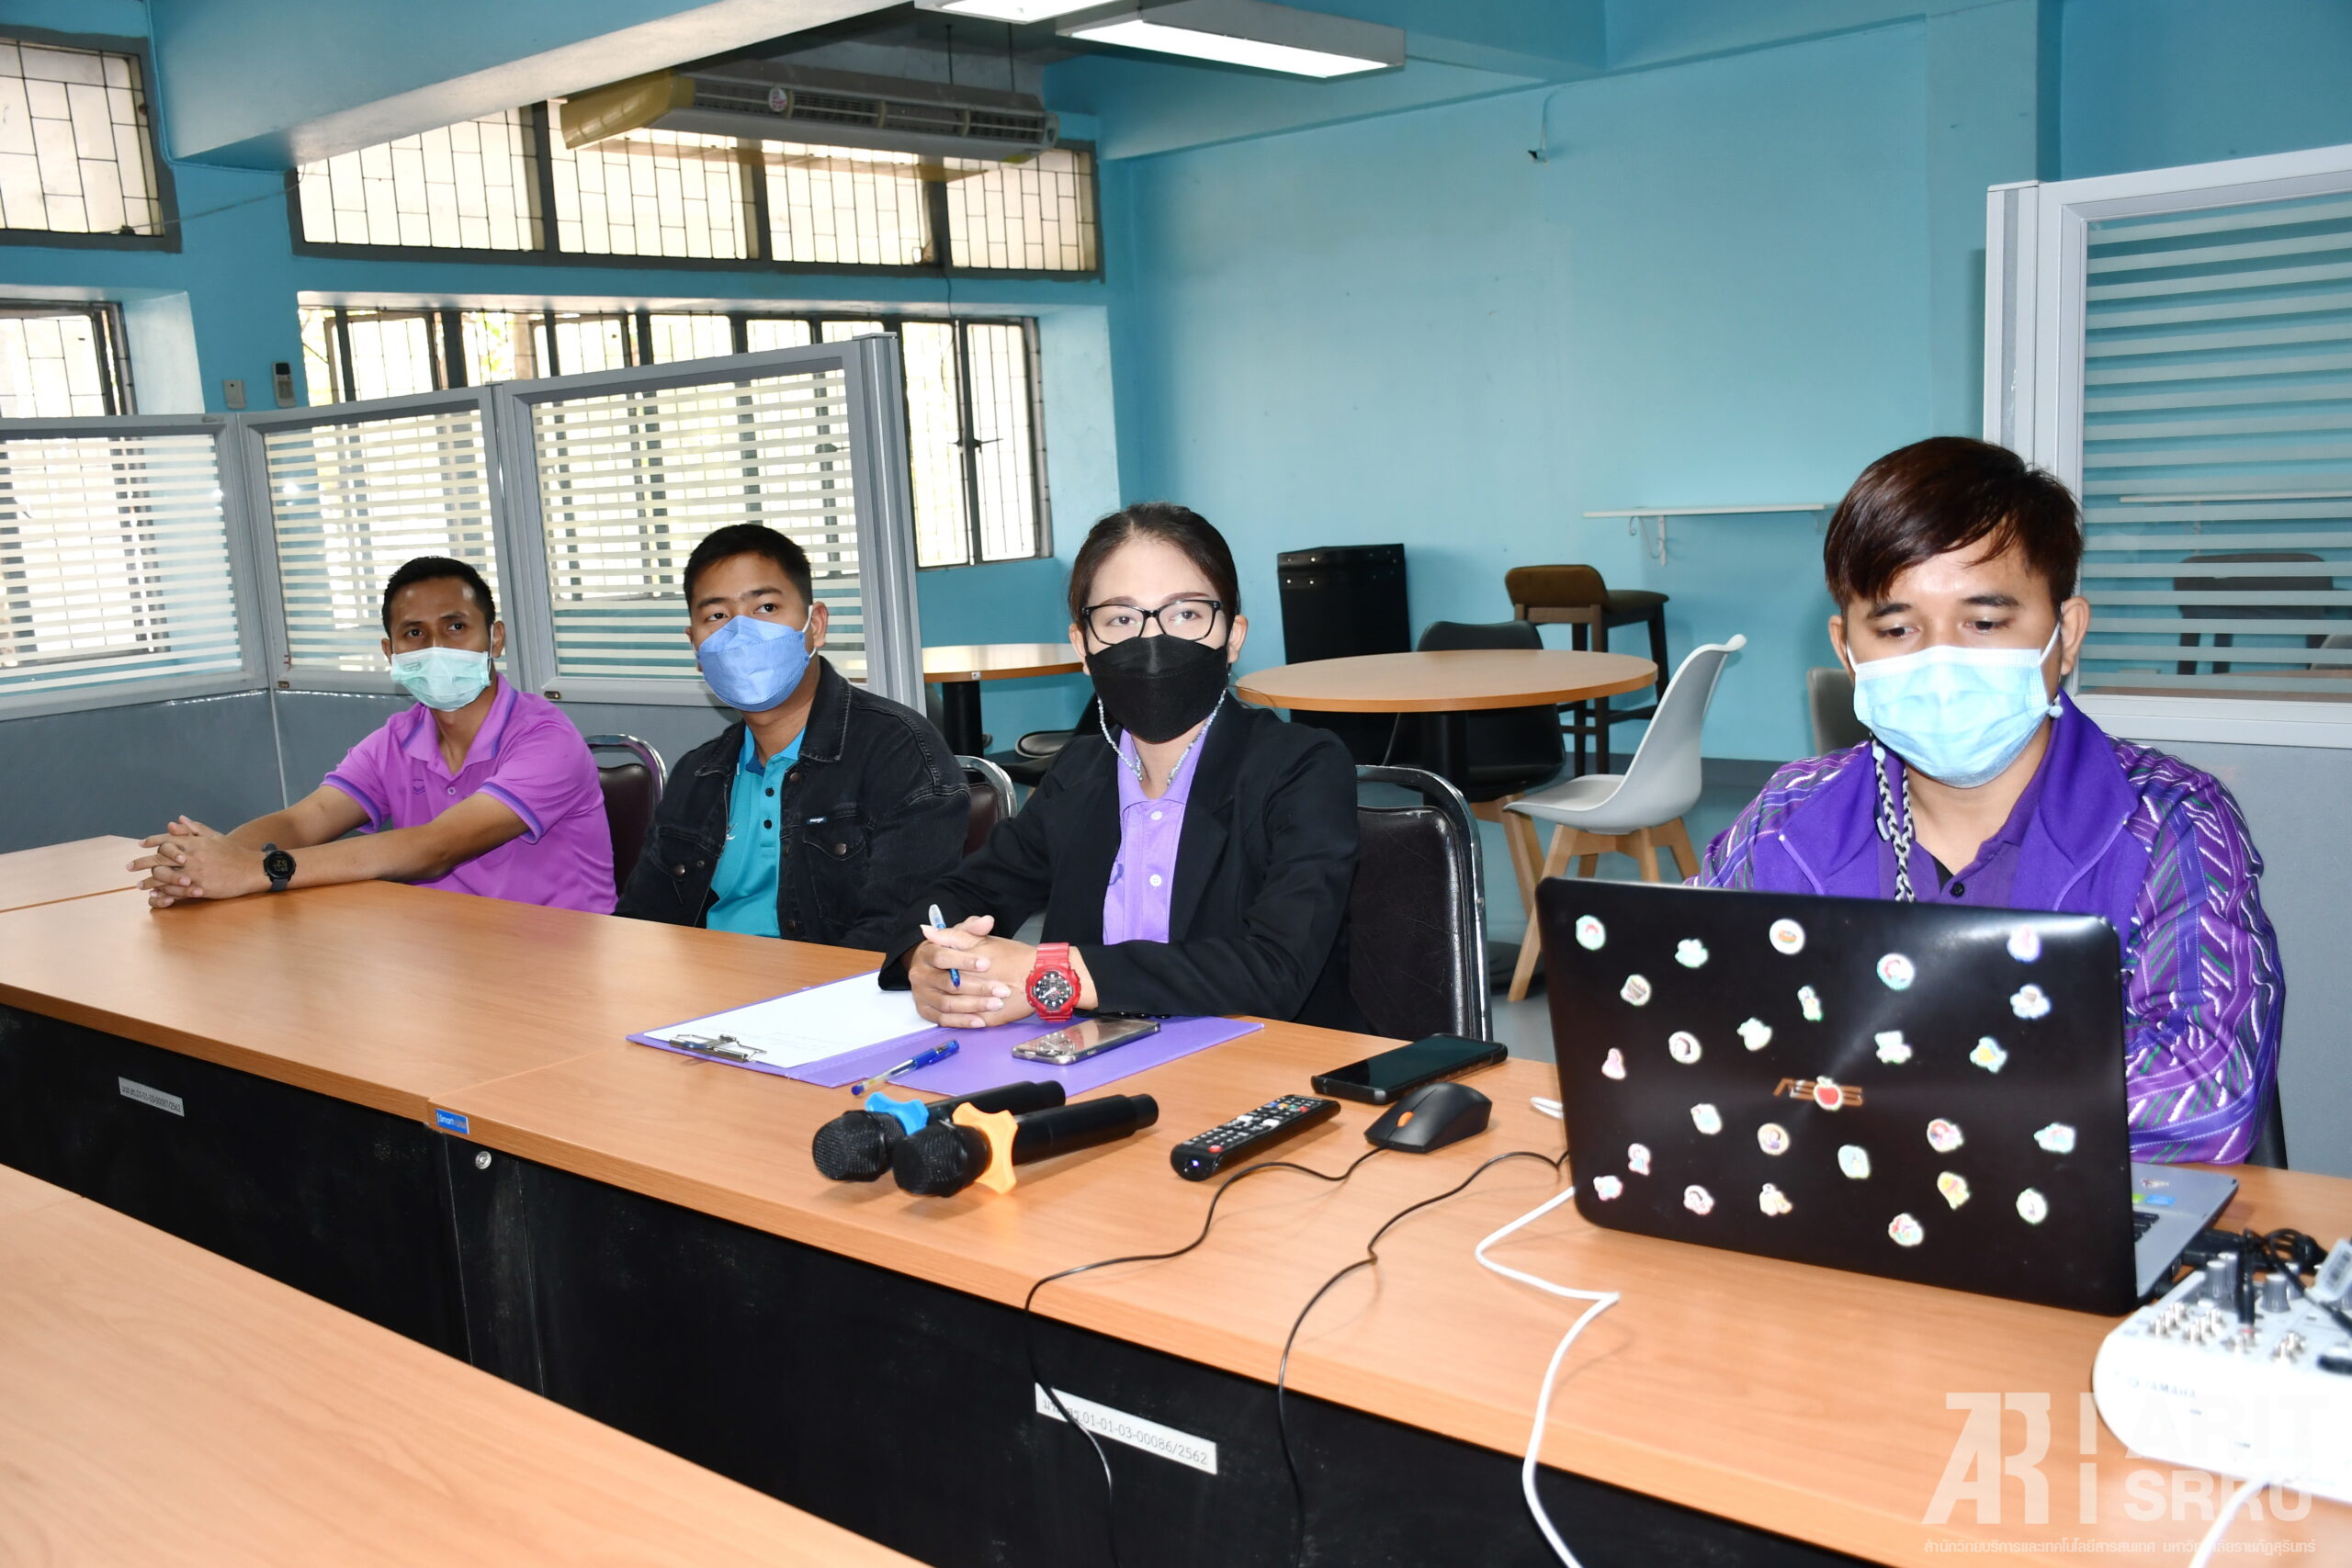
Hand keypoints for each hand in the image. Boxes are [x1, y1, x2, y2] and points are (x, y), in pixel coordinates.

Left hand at [131, 821, 265, 906]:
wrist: (252, 869)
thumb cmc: (234, 852)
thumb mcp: (215, 837)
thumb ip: (195, 829)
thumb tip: (178, 820)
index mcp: (195, 843)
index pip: (168, 839)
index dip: (152, 841)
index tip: (141, 844)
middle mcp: (193, 857)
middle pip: (160, 859)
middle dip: (141, 863)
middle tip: (128, 867)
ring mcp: (196, 873)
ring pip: (165, 877)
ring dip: (149, 882)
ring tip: (139, 885)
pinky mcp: (201, 888)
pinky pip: (177, 891)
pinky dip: (164, 893)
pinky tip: (156, 895)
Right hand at [908, 914, 1039, 1028]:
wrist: (935, 968)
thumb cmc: (952, 951)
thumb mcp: (962, 936)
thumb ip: (974, 928)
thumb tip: (987, 921)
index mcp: (926, 953)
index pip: (942, 957)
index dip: (964, 960)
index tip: (987, 963)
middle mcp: (919, 974)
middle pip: (947, 984)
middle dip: (977, 987)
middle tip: (1001, 989)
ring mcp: (921, 994)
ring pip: (947, 1004)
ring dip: (973, 1005)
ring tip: (996, 1004)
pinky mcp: (924, 1011)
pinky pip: (943, 1019)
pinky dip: (962, 1021)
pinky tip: (981, 1021)